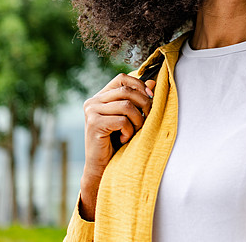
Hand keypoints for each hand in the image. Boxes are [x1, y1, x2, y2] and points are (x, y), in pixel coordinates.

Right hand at [79, 73, 155, 219]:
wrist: (101, 166)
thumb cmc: (117, 141)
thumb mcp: (130, 118)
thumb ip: (138, 99)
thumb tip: (153, 82)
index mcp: (100, 97)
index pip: (122, 78)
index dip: (139, 85)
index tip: (150, 97)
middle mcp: (93, 102)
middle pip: (127, 91)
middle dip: (143, 104)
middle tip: (145, 120)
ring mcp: (91, 112)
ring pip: (127, 105)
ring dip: (137, 120)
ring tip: (133, 132)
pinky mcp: (94, 124)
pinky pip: (122, 120)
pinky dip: (129, 131)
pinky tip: (123, 139)